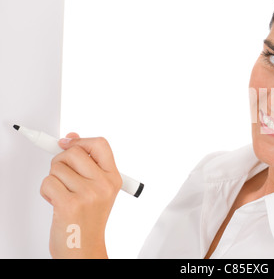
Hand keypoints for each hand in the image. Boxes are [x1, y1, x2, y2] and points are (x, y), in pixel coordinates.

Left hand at [40, 133, 121, 257]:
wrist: (84, 249)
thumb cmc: (88, 220)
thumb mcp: (96, 189)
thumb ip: (86, 163)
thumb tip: (70, 138)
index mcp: (113, 178)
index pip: (100, 144)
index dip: (81, 141)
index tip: (68, 143)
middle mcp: (104, 185)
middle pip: (74, 152)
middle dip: (61, 161)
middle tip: (64, 176)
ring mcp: (88, 194)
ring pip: (57, 168)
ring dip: (54, 180)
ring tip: (63, 194)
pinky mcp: (70, 204)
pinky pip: (48, 182)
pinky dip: (46, 192)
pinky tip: (57, 203)